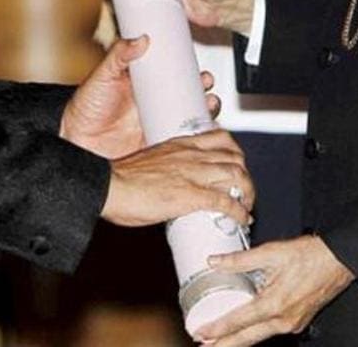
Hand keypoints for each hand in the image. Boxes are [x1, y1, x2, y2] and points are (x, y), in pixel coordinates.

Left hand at [60, 37, 220, 158]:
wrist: (76, 140)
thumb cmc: (84, 108)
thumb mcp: (101, 76)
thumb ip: (118, 55)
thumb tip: (139, 39)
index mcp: (144, 84)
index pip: (174, 75)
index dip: (190, 72)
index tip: (200, 69)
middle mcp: (154, 103)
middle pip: (188, 95)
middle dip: (203, 90)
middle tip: (206, 85)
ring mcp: (157, 123)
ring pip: (189, 117)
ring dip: (204, 111)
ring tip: (208, 105)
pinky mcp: (156, 143)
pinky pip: (181, 140)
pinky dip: (194, 137)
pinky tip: (200, 133)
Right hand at [101, 129, 254, 226]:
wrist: (109, 187)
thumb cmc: (122, 178)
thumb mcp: (151, 161)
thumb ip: (168, 168)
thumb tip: (175, 184)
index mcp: (181, 144)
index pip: (221, 138)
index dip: (235, 152)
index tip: (236, 165)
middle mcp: (191, 155)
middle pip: (235, 158)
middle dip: (245, 175)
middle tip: (244, 190)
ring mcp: (193, 174)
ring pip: (237, 176)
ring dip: (248, 193)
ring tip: (246, 207)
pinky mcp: (191, 195)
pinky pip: (225, 201)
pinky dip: (238, 211)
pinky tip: (241, 219)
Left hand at [197, 236, 354, 345]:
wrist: (338, 260)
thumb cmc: (309, 256)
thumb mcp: (271, 252)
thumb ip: (240, 259)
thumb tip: (215, 261)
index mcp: (274, 304)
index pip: (238, 321)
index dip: (217, 328)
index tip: (201, 331)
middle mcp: (283, 319)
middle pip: (247, 338)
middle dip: (224, 344)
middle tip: (204, 346)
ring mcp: (292, 323)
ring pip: (259, 337)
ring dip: (238, 340)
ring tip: (219, 342)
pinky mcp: (298, 321)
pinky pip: (271, 331)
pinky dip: (255, 333)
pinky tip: (246, 329)